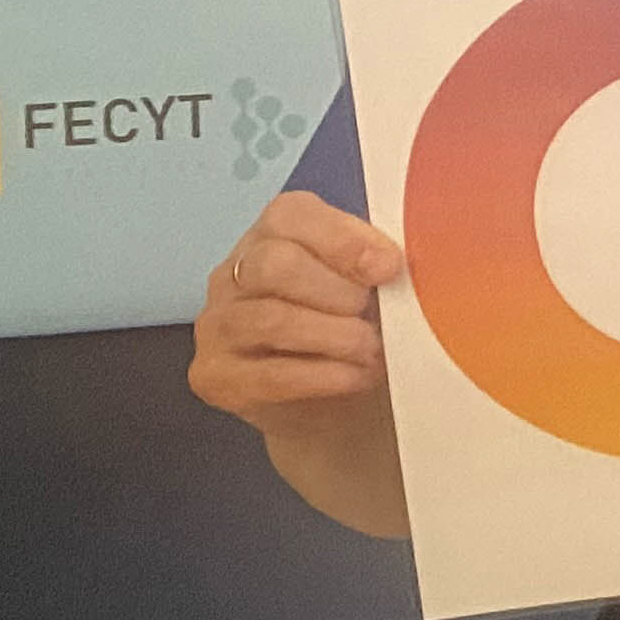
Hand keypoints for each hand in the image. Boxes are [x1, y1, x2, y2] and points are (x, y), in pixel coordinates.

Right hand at [190, 192, 411, 536]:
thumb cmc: (361, 326)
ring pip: (269, 319)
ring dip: (334, 336)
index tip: (389, 267)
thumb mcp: (374, 285)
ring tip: (373, 349)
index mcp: (275, 234)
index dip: (343, 240)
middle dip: (337, 292)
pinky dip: (322, 375)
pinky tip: (355, 376)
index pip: (292, 215)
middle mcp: (234, 273)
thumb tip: (404, 261)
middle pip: (274, 264)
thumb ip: (380, 262)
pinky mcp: (215, 375)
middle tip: (373, 314)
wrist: (339, 404)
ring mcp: (217, 324)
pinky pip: (266, 373)